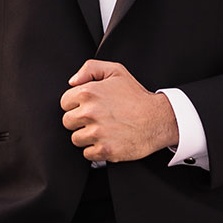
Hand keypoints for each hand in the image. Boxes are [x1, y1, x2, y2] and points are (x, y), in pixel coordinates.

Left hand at [60, 60, 177, 162]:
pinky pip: (87, 154)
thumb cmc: (137, 97)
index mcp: (88, 93)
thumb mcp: (116, 71)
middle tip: (97, 119)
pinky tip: (107, 141)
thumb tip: (72, 81)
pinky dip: (95, 150)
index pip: (65, 103)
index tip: (90, 107)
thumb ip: (90, 69)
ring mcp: (96, 133)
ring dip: (87, 137)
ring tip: (103, 130)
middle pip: (67, 122)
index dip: (77, 105)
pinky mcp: (104, 150)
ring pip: (76, 139)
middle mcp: (89, 113)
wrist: (158, 119)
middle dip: (79, 121)